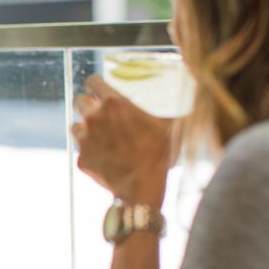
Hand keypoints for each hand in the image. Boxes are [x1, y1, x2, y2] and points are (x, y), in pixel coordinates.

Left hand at [71, 74, 173, 206]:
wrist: (142, 187)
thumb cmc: (157, 154)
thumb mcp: (168, 127)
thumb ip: (172, 112)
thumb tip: (192, 105)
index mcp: (114, 103)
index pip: (92, 81)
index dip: (95, 85)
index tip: (98, 90)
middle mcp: (94, 117)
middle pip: (79, 101)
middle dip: (87, 105)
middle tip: (99, 114)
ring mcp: (85, 138)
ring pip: (76, 124)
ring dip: (85, 127)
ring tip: (100, 136)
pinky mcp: (81, 157)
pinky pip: (80, 148)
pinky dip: (88, 150)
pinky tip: (103, 155)